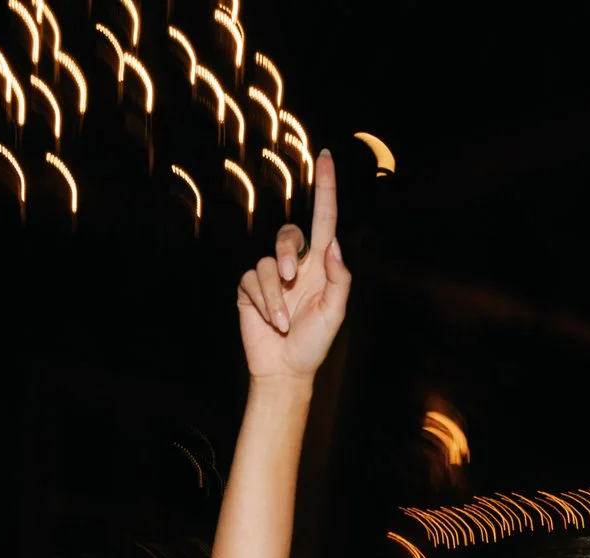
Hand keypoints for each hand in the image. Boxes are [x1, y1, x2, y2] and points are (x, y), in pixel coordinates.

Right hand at [235, 150, 351, 381]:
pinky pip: (252, 281)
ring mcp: (270, 277)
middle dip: (287, 252)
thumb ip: (340, 278)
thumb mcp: (335, 312)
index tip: (325, 157)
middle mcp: (295, 265)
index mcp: (321, 265)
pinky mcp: (250, 289)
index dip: (326, 188)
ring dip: (276, 294)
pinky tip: (272, 321)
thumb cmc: (315, 342)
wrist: (285, 369)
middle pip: (288, 235)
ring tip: (284, 321)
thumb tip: (334, 244)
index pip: (324, 219)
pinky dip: (264, 301)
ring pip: (267, 263)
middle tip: (292, 278)